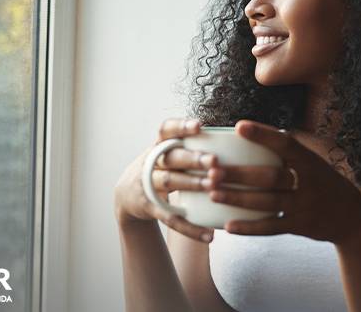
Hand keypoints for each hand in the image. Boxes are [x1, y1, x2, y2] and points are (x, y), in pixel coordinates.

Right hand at [114, 118, 216, 242]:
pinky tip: (210, 235)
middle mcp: (151, 162)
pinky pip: (171, 218)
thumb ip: (189, 146)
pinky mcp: (150, 207)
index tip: (199, 125)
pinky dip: (190, 228)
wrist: (127, 195)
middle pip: (171, 158)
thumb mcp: (165, 153)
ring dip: (192, 184)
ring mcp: (147, 185)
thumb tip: (234, 143)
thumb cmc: (159, 168)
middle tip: (215, 161)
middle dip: (193, 159)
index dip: (181, 127)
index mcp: (158, 145)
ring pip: (170, 182)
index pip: (165, 130)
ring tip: (214, 187)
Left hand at [206, 119, 360, 245]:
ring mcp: (304, 205)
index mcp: (310, 160)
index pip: (285, 144)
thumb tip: (248, 130)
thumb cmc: (322, 182)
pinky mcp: (299, 226)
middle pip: (270, 177)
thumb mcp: (312, 162)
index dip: (262, 135)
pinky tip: (228, 225)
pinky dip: (249, 227)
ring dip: (238, 198)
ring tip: (213, 193)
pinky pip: (271, 227)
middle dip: (240, 174)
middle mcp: (308, 182)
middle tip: (212, 170)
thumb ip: (288, 150)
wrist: (352, 217)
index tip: (238, 127)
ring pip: (267, 202)